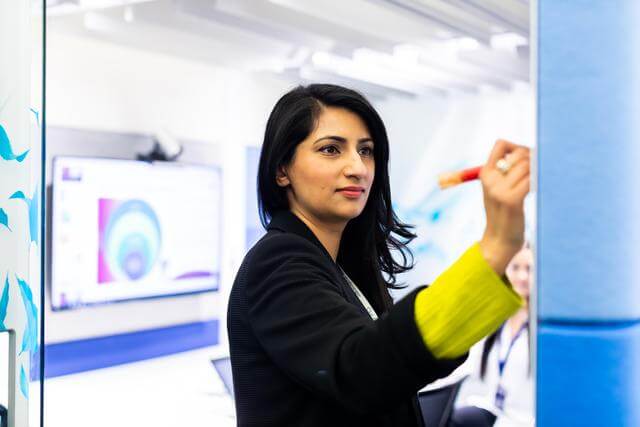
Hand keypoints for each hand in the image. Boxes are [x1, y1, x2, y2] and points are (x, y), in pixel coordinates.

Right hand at [478, 139, 529, 274]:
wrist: (498, 240)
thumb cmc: (503, 213)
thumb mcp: (497, 189)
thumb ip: (506, 172)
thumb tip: (529, 151)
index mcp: (485, 173)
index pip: (501, 144)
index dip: (517, 146)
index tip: (525, 158)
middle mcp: (490, 179)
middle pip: (519, 153)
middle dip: (533, 159)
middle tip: (538, 172)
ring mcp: (500, 190)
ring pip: (527, 166)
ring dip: (537, 172)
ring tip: (536, 183)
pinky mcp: (511, 200)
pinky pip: (531, 180)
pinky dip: (538, 182)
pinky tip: (537, 190)